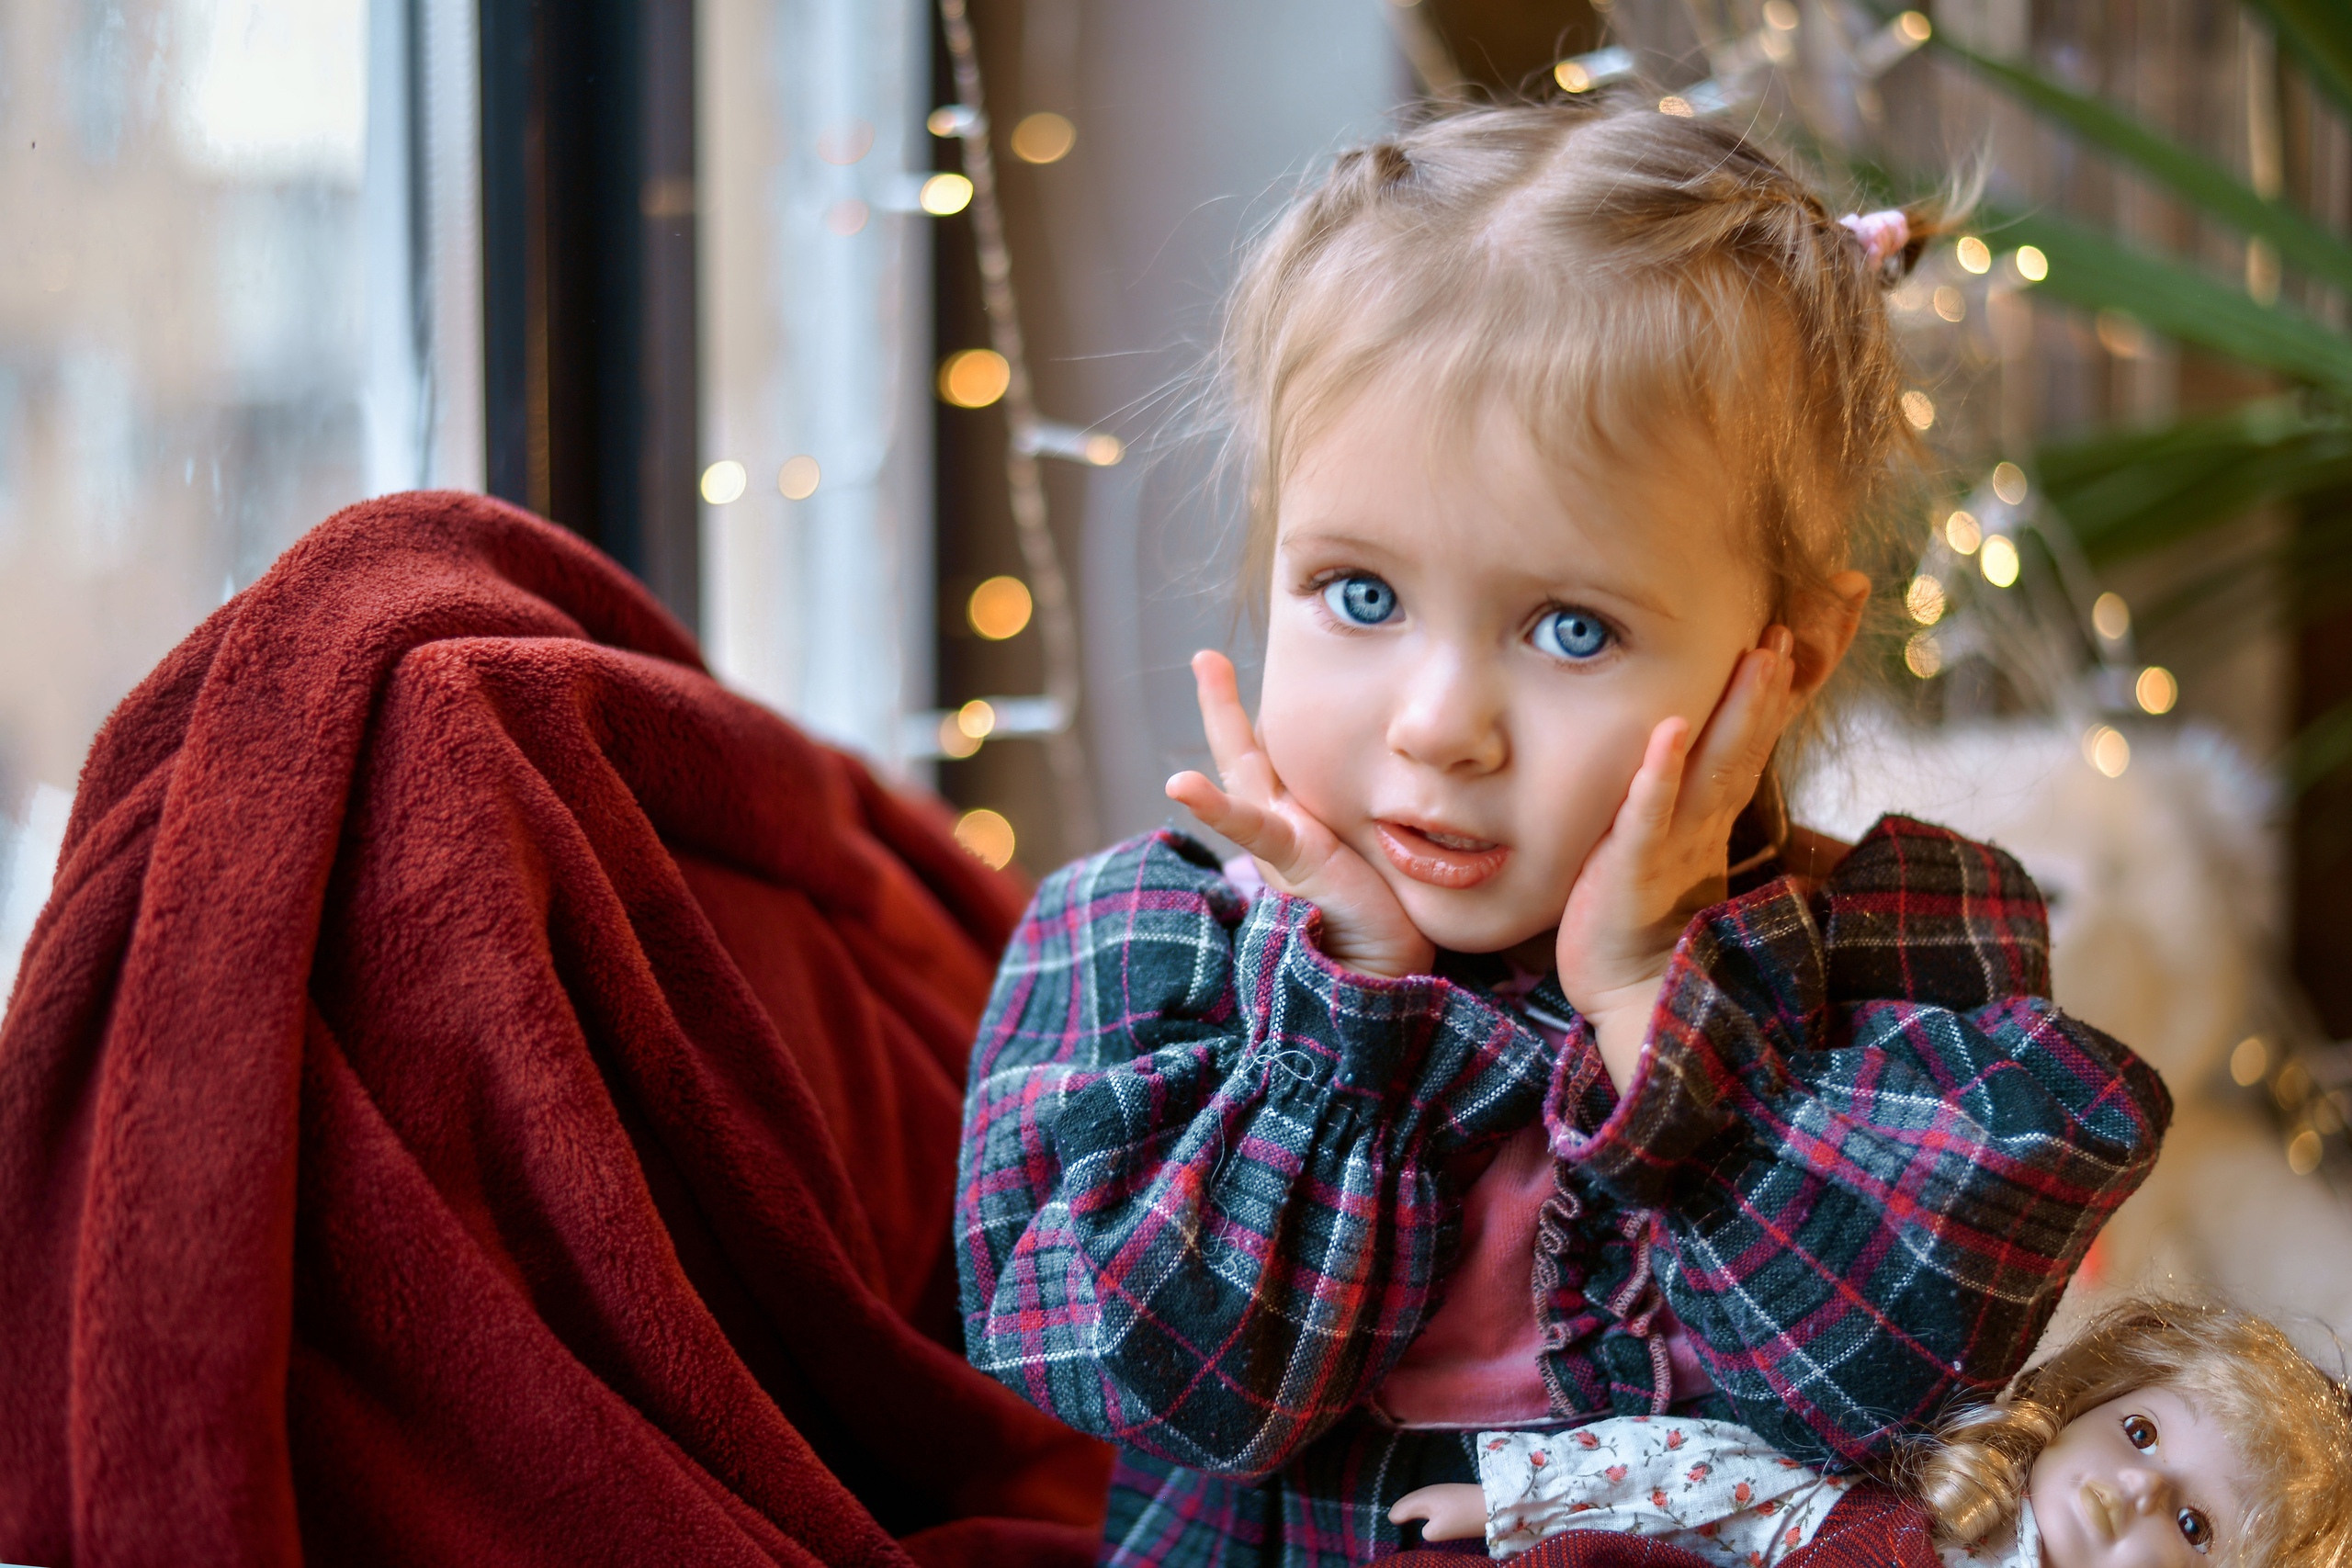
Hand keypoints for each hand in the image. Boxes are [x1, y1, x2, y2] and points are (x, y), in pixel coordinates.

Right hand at [1165, 650, 1435, 978]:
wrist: (1385, 983)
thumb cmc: (1391, 931)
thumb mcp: (1382, 864)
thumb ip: (1379, 833)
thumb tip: (1423, 805)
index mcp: (1305, 830)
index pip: (1280, 769)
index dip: (1263, 730)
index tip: (1254, 693)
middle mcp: (1287, 830)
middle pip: (1249, 758)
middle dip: (1226, 708)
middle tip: (1207, 658)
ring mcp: (1284, 841)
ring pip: (1247, 769)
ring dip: (1224, 716)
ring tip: (1206, 666)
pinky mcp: (1293, 858)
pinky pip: (1250, 824)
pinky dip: (1215, 804)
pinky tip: (1180, 784)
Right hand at [1390, 1482, 1487, 1541]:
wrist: (1493, 1505)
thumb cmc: (1463, 1519)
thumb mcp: (1438, 1532)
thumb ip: (1424, 1532)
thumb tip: (1424, 1528)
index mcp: (1420, 1499)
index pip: (1398, 1510)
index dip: (1394, 1519)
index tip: (1391, 1528)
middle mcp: (1426, 1491)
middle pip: (1406, 1502)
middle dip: (1400, 1511)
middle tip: (1394, 1521)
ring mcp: (1439, 1490)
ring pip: (1418, 1499)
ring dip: (1412, 1508)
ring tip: (1406, 1519)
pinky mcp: (1449, 1493)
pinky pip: (1428, 1500)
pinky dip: (1423, 1507)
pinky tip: (1427, 1514)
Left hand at [1557, 628, 1800, 1090]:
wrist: (1626, 993)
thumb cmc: (1644, 912)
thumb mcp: (1672, 838)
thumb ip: (1693, 786)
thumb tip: (1716, 735)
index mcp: (1715, 808)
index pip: (1761, 728)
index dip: (1796, 672)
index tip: (1835, 607)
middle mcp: (1704, 820)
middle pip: (1751, 739)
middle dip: (1777, 680)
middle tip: (1807, 613)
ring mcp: (1673, 845)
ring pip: (1714, 770)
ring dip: (1740, 713)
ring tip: (1763, 656)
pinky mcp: (1630, 871)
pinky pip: (1645, 819)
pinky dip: (1657, 777)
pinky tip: (1664, 734)